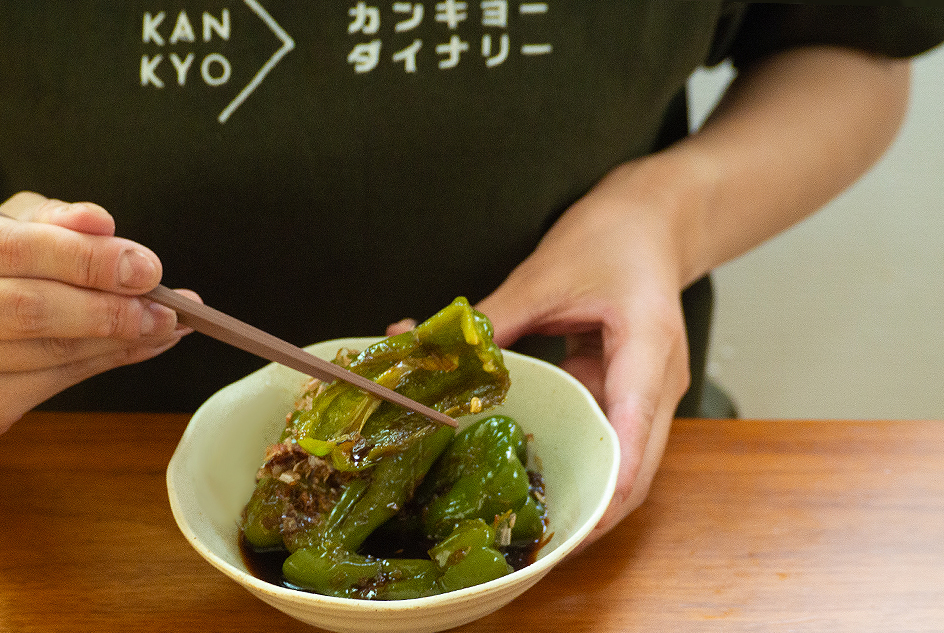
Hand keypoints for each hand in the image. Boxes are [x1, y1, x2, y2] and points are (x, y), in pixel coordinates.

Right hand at [0, 192, 195, 440]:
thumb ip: (48, 220)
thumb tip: (98, 222)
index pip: (11, 250)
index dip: (84, 259)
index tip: (143, 266)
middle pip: (31, 310)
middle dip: (110, 308)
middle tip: (165, 305)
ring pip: (51, 353)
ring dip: (121, 340)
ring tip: (164, 323)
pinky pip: (55, 385)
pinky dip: (105, 362)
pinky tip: (136, 345)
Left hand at [475, 166, 691, 548]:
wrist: (656, 220)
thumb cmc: (615, 237)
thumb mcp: (544, 274)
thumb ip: (493, 321)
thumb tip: (428, 350)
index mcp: (648, 348)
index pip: (635, 426)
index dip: (610, 481)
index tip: (580, 523)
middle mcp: (659, 382)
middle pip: (637, 468)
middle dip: (596, 512)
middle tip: (542, 546)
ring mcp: (648, 392)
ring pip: (625, 462)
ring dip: (588, 495)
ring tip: (537, 528)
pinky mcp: (629, 392)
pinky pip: (608, 439)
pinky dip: (579, 462)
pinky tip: (537, 475)